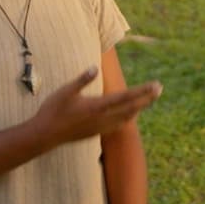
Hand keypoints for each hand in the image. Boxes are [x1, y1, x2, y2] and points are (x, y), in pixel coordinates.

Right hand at [30, 68, 161, 148]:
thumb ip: (82, 80)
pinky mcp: (96, 132)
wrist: (44, 135)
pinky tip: (129, 115)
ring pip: (126, 118)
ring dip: (139, 108)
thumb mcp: (65, 91)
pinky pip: (118, 125)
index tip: (156, 85)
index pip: (126, 97)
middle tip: (160, 89)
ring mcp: (100, 127)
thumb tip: (94, 68)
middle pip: (132, 108)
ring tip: (148, 100)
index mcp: (97, 106)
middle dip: (147, 98)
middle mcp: (102, 118)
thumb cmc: (53, 110)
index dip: (143, 91)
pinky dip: (128, 117)